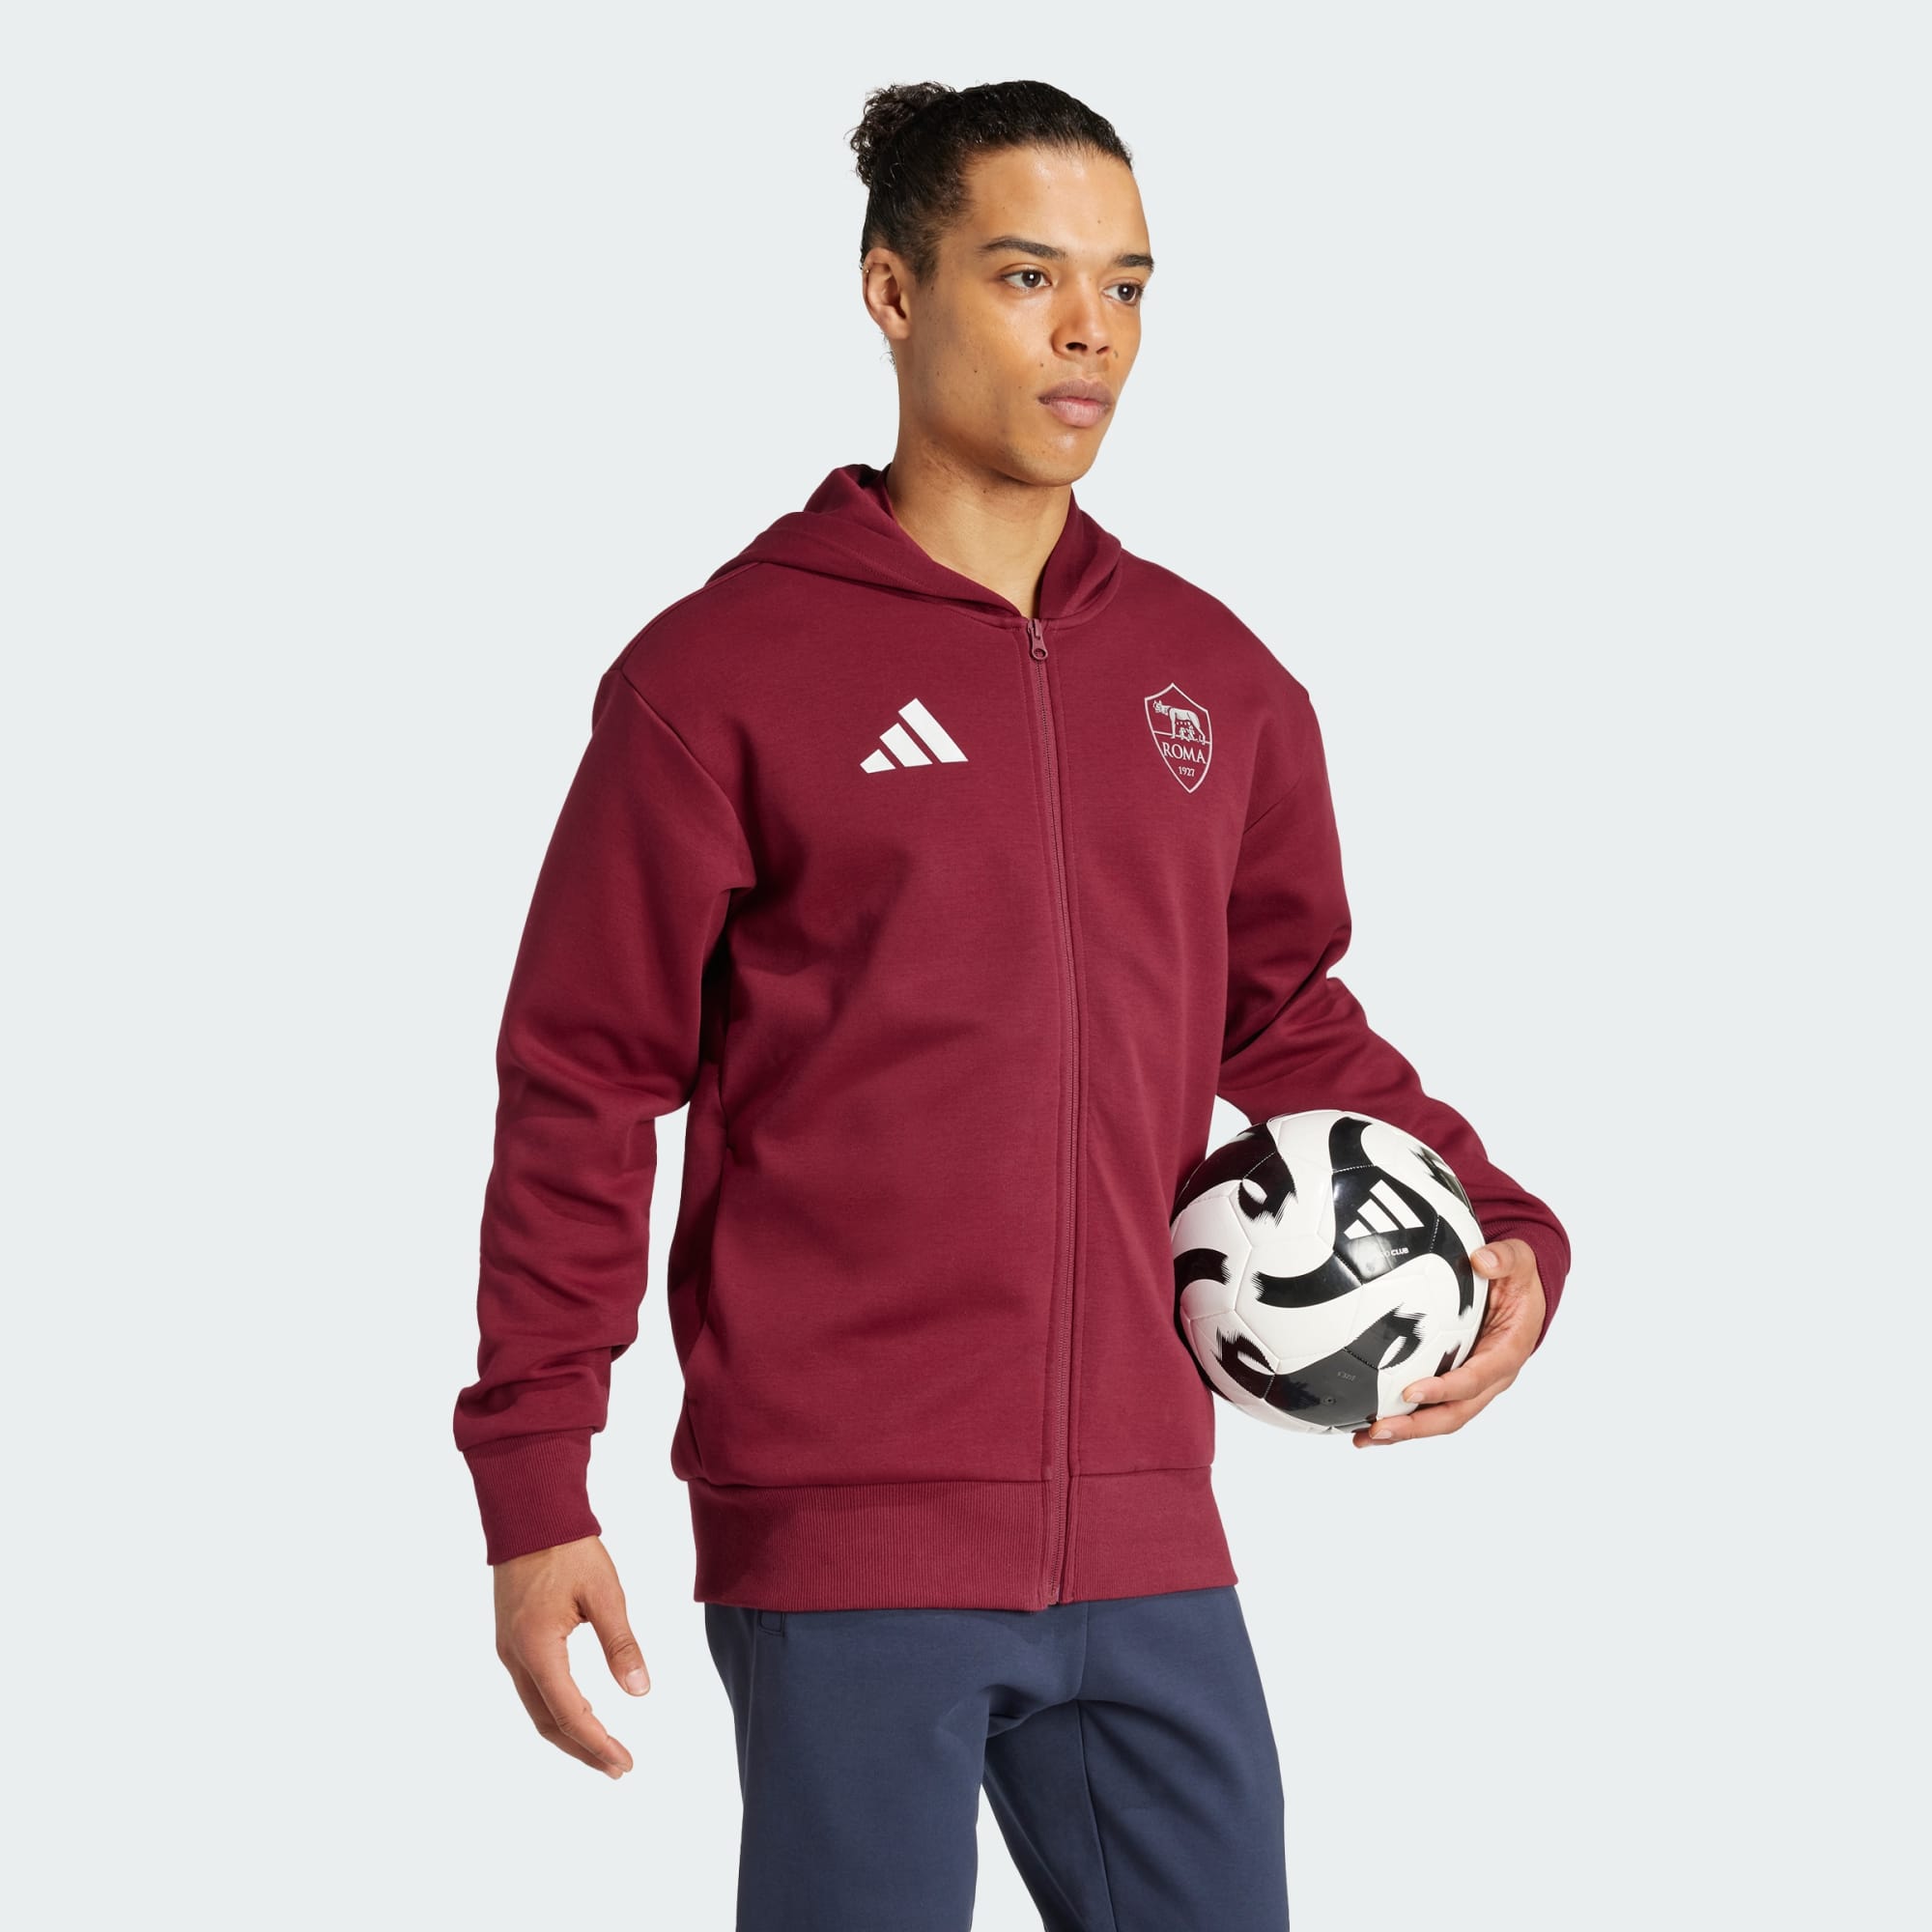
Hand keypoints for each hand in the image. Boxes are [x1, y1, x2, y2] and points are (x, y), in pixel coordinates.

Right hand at [492, 1535, 650, 1776]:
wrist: (530, 1513)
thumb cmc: (568, 1548)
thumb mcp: (605, 1593)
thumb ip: (621, 1644)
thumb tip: (640, 1691)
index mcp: (537, 1648)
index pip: (570, 1713)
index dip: (598, 1743)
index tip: (625, 1763)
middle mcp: (515, 1656)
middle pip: (547, 1721)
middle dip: (582, 1749)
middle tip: (617, 1767)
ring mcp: (508, 1649)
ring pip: (537, 1708)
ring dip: (569, 1732)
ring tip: (603, 1749)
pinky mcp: (511, 1639)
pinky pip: (532, 1688)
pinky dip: (557, 1709)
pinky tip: (581, 1710)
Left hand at [1350, 1237, 1544, 1447]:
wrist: (1521, 1292)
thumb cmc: (1517, 1278)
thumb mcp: (1519, 1261)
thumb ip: (1505, 1259)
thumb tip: (1481, 1259)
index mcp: (1506, 1353)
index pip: (1475, 1379)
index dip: (1444, 1389)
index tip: (1410, 1390)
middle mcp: (1489, 1379)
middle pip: (1453, 1414)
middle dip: (1416, 1426)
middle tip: (1377, 1429)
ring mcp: (1471, 1385)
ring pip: (1438, 1417)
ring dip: (1403, 1430)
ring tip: (1363, 1437)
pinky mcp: (1453, 1382)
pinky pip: (1428, 1404)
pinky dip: (1399, 1414)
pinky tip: (1363, 1418)